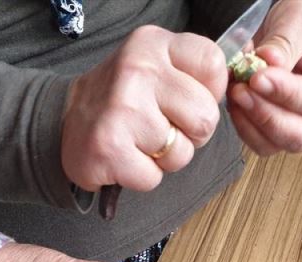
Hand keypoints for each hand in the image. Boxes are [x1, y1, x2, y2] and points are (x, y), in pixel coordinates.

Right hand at [62, 26, 227, 191]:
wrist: (62, 121)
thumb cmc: (121, 100)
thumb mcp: (155, 66)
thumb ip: (193, 73)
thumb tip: (238, 88)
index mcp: (154, 43)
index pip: (214, 64)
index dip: (209, 93)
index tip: (185, 101)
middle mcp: (139, 69)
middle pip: (206, 118)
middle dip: (191, 135)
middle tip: (161, 129)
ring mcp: (123, 108)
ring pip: (182, 153)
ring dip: (165, 159)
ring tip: (139, 143)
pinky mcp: (110, 147)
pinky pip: (154, 178)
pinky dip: (142, 176)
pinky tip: (124, 158)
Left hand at [228, 0, 301, 154]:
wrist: (298, 29)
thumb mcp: (301, 18)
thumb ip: (285, 43)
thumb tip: (267, 64)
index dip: (283, 92)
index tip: (257, 77)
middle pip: (297, 136)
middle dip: (264, 116)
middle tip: (240, 90)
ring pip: (274, 144)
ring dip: (248, 122)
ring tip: (235, 90)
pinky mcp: (279, 130)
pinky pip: (258, 141)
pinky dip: (241, 123)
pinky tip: (235, 99)